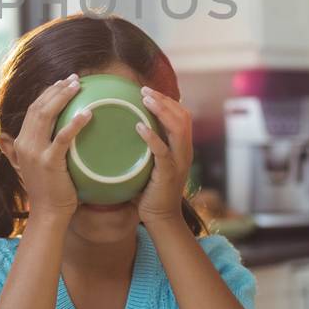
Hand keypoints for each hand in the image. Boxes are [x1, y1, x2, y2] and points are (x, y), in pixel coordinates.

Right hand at [6, 75, 89, 221]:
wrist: (48, 214)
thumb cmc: (50, 190)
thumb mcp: (40, 164)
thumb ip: (42, 147)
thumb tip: (53, 131)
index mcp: (22, 142)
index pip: (33, 109)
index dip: (48, 93)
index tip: (64, 82)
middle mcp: (25, 144)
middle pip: (39, 107)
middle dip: (57, 89)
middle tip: (75, 79)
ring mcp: (35, 152)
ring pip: (46, 115)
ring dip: (63, 97)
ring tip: (79, 86)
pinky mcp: (49, 162)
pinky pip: (62, 137)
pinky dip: (74, 123)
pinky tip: (87, 114)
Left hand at [136, 86, 193, 227]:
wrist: (161, 218)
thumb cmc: (151, 191)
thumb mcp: (151, 163)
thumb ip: (146, 147)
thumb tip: (124, 129)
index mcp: (182, 147)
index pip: (182, 116)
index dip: (168, 101)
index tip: (149, 91)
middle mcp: (184, 151)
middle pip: (183, 117)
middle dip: (164, 100)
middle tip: (144, 90)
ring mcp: (179, 162)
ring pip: (178, 128)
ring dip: (161, 111)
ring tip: (145, 100)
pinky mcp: (169, 173)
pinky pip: (163, 151)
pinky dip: (152, 137)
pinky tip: (139, 127)